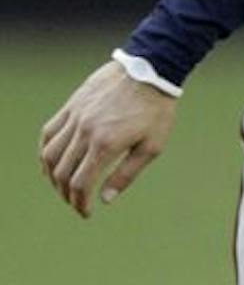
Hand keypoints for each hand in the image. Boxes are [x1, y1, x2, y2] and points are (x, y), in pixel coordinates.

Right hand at [37, 60, 179, 217]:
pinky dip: (45, 151)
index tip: (86, 212)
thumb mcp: (152, 147)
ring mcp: (75, 117)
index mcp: (106, 144)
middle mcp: (85, 132)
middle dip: (66, 194)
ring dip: (52, 176)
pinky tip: (52, 162)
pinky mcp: (71, 106)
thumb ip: (126, 174)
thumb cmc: (156, 111)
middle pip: (62, 173)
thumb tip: (105, 199)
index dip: (80, 203)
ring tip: (62, 186)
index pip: (81, 183)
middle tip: (76, 203)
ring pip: (50, 154)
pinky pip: (48, 132)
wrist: (149, 72)